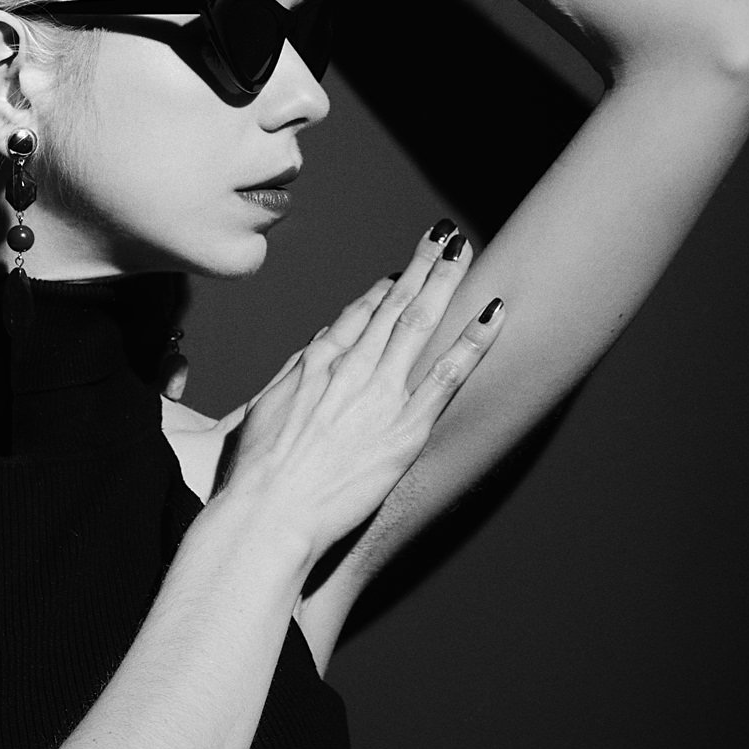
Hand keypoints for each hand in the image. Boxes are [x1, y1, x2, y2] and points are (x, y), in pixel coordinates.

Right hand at [217, 228, 501, 565]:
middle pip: (392, 306)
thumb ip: (289, 381)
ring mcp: (380, 394)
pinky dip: (474, 340)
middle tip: (444, 236)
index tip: (402, 273)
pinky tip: (495, 312)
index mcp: (314, 364)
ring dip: (446, 281)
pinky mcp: (406, 427)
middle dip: (421, 267)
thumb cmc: (253, 476)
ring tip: (465, 250)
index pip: (356, 316)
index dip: (382, 290)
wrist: (267, 512)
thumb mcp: (259, 414)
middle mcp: (350, 368)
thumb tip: (309, 357)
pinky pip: (449, 374)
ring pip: (420, 322)